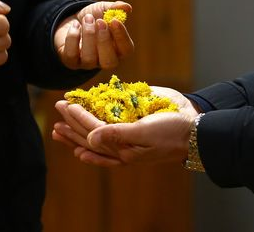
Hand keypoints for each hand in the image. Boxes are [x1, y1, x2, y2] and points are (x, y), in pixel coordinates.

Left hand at [52, 86, 199, 166]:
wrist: (195, 131)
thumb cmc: (172, 131)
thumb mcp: (145, 132)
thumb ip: (117, 135)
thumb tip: (89, 140)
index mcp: (122, 146)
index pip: (94, 129)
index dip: (78, 117)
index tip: (65, 105)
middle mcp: (121, 145)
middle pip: (91, 134)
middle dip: (72, 122)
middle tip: (57, 108)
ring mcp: (126, 139)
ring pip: (96, 139)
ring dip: (77, 132)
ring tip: (58, 129)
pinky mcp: (133, 133)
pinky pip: (109, 143)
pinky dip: (94, 143)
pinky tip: (81, 149)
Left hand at [54, 1, 133, 69]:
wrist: (72, 18)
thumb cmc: (93, 18)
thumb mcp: (104, 10)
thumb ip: (115, 9)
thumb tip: (127, 7)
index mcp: (118, 49)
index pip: (126, 50)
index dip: (121, 36)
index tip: (115, 20)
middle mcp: (104, 60)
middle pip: (109, 62)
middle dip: (104, 41)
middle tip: (99, 21)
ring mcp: (87, 63)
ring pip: (89, 58)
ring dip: (88, 35)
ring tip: (87, 18)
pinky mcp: (71, 62)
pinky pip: (71, 55)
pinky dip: (73, 36)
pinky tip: (75, 25)